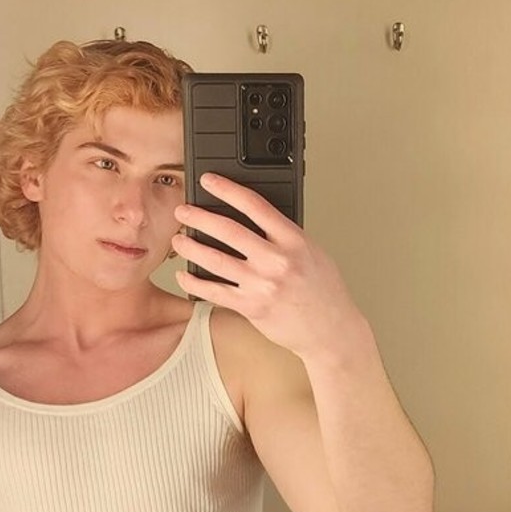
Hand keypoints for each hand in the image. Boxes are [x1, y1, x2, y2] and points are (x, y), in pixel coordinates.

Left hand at [173, 172, 363, 360]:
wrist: (331, 330)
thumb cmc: (324, 292)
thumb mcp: (313, 252)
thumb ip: (286, 236)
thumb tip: (259, 221)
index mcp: (294, 240)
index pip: (254, 205)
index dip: (227, 189)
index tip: (210, 181)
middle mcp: (277, 260)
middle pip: (229, 230)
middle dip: (200, 217)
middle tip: (183, 211)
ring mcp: (263, 285)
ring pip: (216, 260)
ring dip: (192, 247)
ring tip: (179, 240)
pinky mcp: (252, 307)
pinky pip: (216, 292)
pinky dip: (195, 282)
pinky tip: (184, 275)